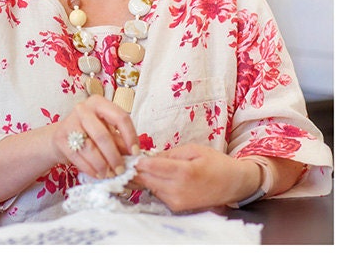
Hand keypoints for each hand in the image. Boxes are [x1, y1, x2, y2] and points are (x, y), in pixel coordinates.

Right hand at [52, 95, 139, 179]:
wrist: (63, 137)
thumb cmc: (90, 133)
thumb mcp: (107, 132)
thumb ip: (120, 141)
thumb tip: (134, 156)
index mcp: (99, 103)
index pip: (120, 117)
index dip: (130, 136)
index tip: (136, 153)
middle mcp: (83, 109)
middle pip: (103, 135)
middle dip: (114, 156)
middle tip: (121, 170)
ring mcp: (69, 122)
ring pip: (90, 148)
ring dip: (102, 166)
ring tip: (110, 175)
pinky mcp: (60, 138)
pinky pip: (78, 157)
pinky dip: (90, 169)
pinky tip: (98, 175)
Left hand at [132, 144, 261, 211]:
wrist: (233, 184)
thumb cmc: (216, 163)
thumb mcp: (193, 149)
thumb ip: (169, 153)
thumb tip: (148, 155)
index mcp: (183, 173)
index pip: (150, 167)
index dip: (135, 159)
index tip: (124, 152)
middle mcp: (178, 191)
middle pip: (146, 179)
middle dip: (134, 169)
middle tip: (123, 157)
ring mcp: (177, 202)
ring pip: (149, 187)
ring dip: (141, 177)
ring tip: (134, 165)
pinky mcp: (177, 208)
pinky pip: (158, 194)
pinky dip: (152, 184)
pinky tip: (150, 175)